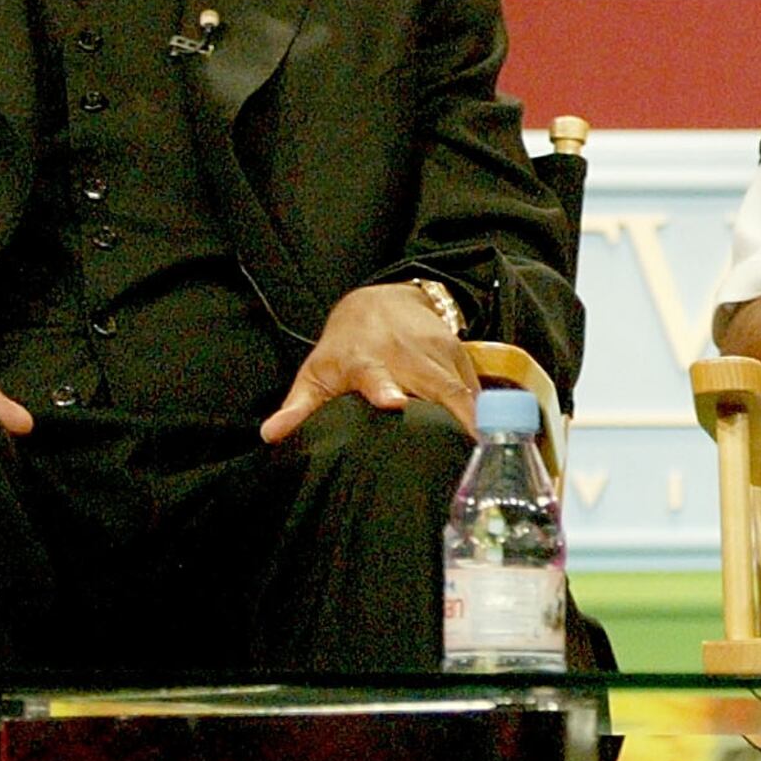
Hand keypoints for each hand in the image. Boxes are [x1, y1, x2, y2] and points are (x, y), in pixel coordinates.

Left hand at [262, 282, 475, 444]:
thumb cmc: (345, 347)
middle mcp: (406, 355)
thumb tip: (271, 435)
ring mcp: (438, 354)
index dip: (384, 387)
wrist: (383, 300)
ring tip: (484, 459)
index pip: (375, 374)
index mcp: (365, 361)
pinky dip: (484, 418)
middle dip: (453, 418)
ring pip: (464, 392)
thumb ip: (298, 406)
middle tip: (465, 455)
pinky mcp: (461, 356)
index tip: (393, 403)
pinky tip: (489, 445)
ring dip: (475, 424)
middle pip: (436, 388)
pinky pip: (476, 392)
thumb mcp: (317, 372)